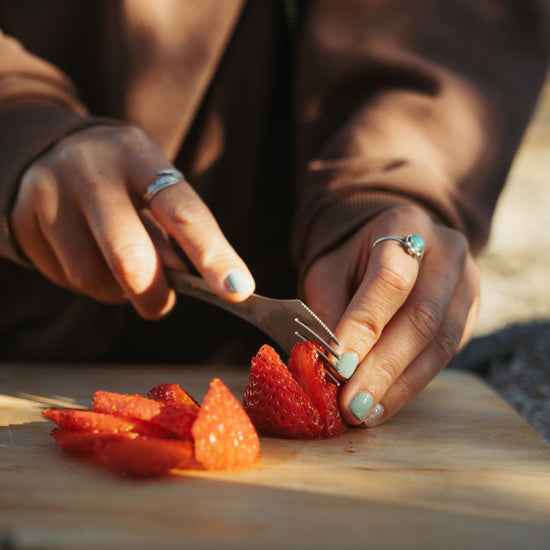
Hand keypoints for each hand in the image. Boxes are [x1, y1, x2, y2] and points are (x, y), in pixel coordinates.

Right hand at [11, 125, 254, 318]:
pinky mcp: (23, 220)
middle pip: (129, 255)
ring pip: (93, 277)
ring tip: (117, 265)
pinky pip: (64, 278)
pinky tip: (86, 255)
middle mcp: (91, 170)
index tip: (238, 289)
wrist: (48, 150)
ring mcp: (50, 193)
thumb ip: (173, 232)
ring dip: (117, 290)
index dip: (213, 254)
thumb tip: (187, 282)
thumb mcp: (152, 188)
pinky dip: (88, 283)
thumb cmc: (122, 181)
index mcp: (138, 155)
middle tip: (161, 305)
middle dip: (152, 294)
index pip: (183, 211)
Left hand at [303, 204, 479, 426]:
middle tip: (351, 404)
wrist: (393, 244)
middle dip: (382, 368)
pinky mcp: (470, 314)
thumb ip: (327, 308)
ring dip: (399, 386)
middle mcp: (447, 253)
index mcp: (405, 226)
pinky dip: (411, 384)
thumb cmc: (354, 259)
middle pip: (422, 317)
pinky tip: (384, 403)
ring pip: (440, 344)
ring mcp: (466, 284)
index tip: (337, 368)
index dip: (364, 327)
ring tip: (365, 413)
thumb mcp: (330, 270)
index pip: (390, 280)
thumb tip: (323, 362)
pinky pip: (445, 355)